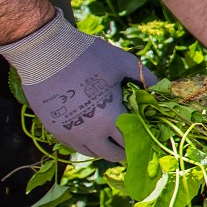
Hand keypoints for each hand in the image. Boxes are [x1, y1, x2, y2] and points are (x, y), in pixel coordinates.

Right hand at [0, 10, 156, 161]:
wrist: (45, 52)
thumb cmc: (89, 56)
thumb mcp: (124, 63)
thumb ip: (145, 79)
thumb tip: (161, 90)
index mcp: (111, 118)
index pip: (132, 141)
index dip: (142, 141)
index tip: (147, 138)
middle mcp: (90, 133)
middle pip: (113, 154)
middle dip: (125, 151)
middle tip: (132, 143)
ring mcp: (69, 134)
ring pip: (92, 153)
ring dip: (104, 148)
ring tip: (112, 139)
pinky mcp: (54, 130)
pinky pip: (74, 146)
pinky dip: (86, 143)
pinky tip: (92, 132)